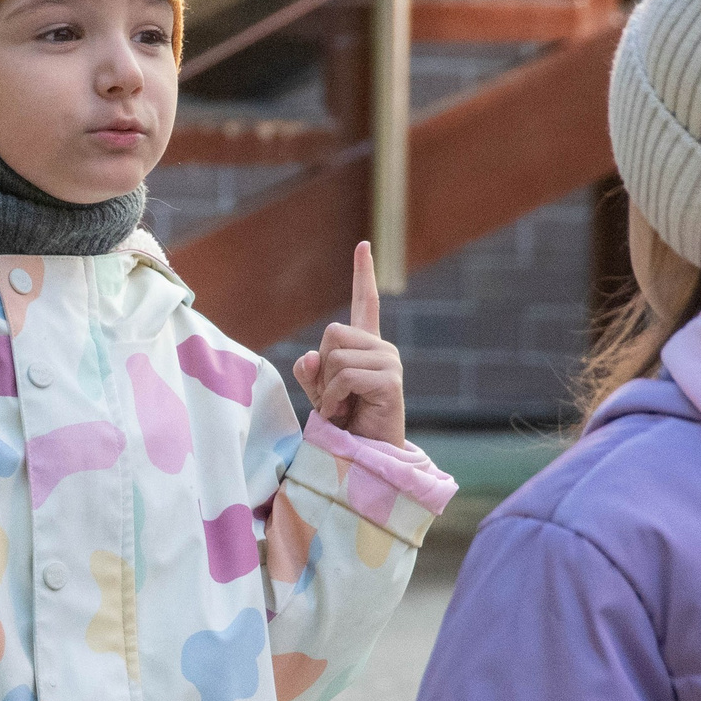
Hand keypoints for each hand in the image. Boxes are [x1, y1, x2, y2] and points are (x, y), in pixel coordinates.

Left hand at [294, 241, 405, 446]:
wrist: (364, 455)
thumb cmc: (343, 424)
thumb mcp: (318, 392)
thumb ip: (310, 371)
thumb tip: (311, 355)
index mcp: (366, 345)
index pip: (365, 301)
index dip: (363, 273)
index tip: (363, 244)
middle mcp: (381, 347)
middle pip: (332, 332)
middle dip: (322, 367)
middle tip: (334, 396)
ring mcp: (389, 361)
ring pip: (335, 356)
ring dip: (328, 387)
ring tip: (343, 406)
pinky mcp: (390, 380)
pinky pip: (345, 376)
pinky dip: (335, 397)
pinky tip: (346, 411)